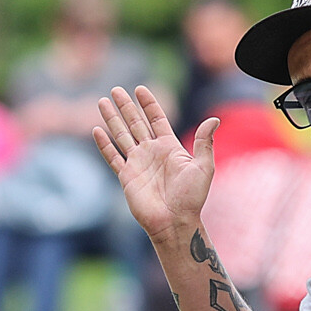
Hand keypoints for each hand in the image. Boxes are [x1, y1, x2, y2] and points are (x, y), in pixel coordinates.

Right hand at [92, 85, 215, 244]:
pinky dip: (104, 144)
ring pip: (121, 135)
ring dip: (112, 118)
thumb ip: (205, 142)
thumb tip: (214, 119)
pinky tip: (96, 130)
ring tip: (102, 101)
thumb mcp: (204, 167)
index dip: (149, 104)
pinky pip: (112, 157)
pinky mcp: (126, 176)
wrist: (175, 222)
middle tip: (116, 89)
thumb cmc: (192, 198)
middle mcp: (151, 152)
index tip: (140, 89)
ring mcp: (137, 164)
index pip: (156, 119)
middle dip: (126, 106)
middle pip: (135, 123)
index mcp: (169, 147)